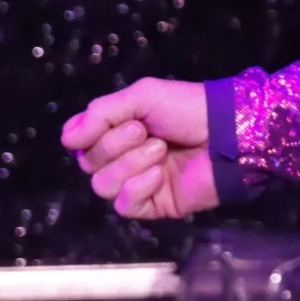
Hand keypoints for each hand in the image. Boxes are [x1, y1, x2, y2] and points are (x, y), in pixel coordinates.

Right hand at [62, 78, 222, 220]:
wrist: (231, 133)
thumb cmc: (192, 109)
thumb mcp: (144, 96)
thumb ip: (102, 112)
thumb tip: (68, 137)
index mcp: (120, 130)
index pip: (79, 141)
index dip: (85, 135)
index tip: (104, 123)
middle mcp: (125, 157)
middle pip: (88, 162)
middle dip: (114, 145)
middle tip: (146, 132)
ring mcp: (139, 182)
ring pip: (102, 184)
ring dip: (130, 163)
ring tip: (161, 150)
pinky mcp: (154, 204)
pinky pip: (124, 205)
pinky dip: (138, 187)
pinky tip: (159, 175)